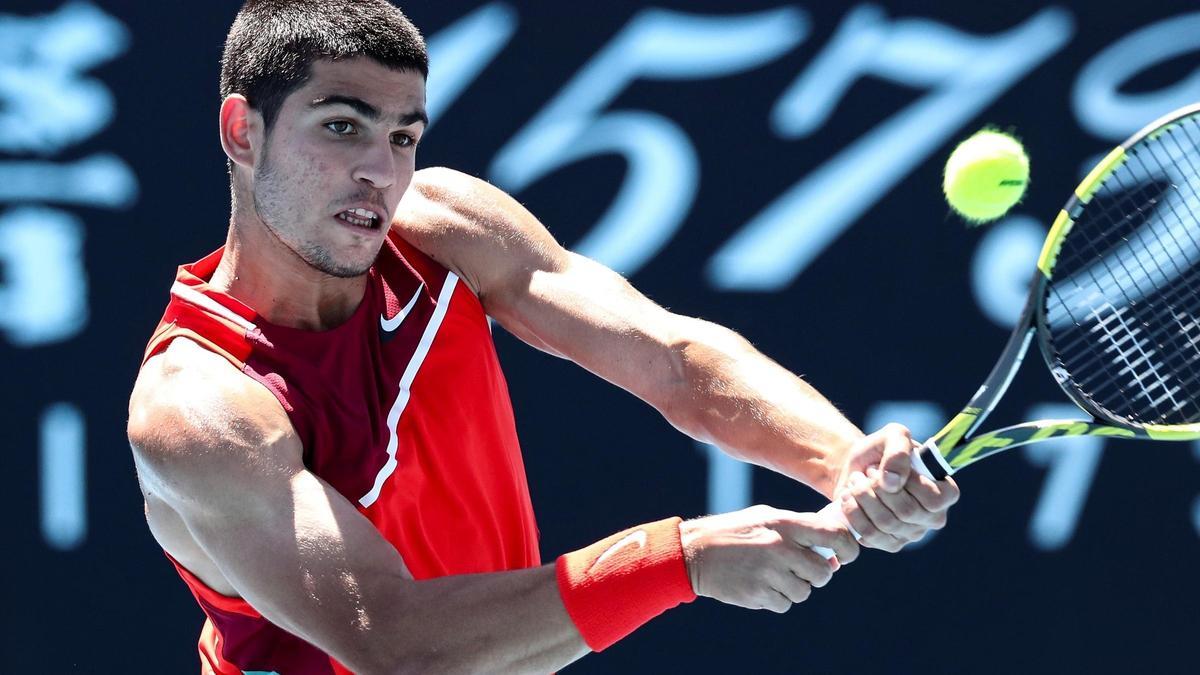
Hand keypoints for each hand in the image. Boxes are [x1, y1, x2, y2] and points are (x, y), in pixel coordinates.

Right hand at [678, 504, 857, 612]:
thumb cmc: (736, 532)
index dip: (848, 547)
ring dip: (795, 588)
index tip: (845, 555)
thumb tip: (835, 557)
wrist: (695, 551)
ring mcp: (769, 572)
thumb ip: (801, 531)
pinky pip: (784, 605)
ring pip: (804, 592)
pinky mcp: (757, 594)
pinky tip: (760, 584)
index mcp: (785, 524)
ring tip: (773, 574)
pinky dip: (777, 599)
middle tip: (799, 568)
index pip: (834, 535)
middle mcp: (780, 547)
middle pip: (822, 572)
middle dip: (816, 574)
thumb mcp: (767, 518)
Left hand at [834, 423, 959, 551]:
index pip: (933, 499)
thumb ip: (898, 451)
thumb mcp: (892, 435)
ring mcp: (912, 533)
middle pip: (906, 512)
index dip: (907, 483)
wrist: (855, 468)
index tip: (885, 467)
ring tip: (854, 481)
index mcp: (945, 492)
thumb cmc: (880, 451)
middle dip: (877, 488)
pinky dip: (853, 513)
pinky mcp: (889, 543)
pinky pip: (870, 536)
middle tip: (865, 472)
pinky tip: (848, 498)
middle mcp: (934, 517)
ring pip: (886, 524)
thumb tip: (892, 482)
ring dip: (862, 498)